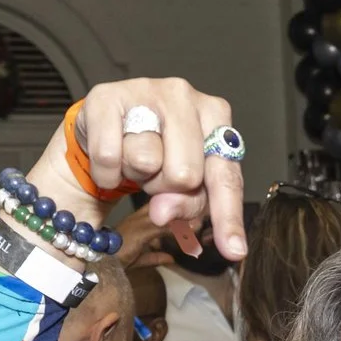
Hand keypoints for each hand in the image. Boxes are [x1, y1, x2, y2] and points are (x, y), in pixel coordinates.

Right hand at [28, 79, 247, 262]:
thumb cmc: (156, 154)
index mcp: (216, 115)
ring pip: (145, 161)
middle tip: (156, 174)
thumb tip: (165, 214)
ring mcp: (146, 90)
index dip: (228, 217)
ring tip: (134, 160)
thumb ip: (188, 205)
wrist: (106, 132)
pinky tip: (111, 159)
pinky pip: (109, 156)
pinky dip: (106, 172)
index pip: (225, 176)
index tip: (233, 251)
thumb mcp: (183, 185)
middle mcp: (185, 95)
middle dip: (166, 187)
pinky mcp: (106, 96)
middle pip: (185, 174)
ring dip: (136, 175)